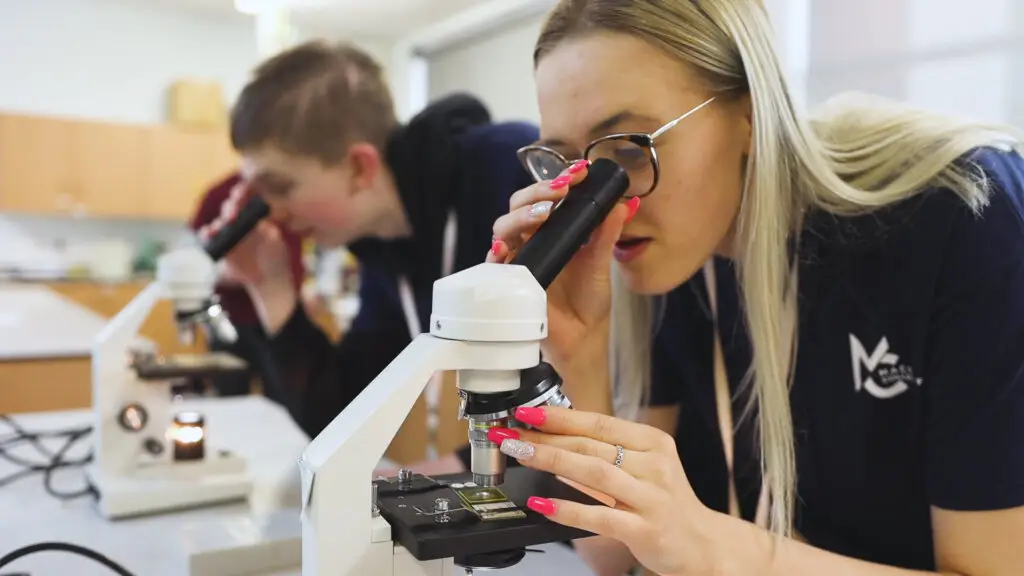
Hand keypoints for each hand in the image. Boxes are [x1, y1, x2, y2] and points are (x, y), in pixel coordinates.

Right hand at [197, 181, 291, 288]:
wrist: (269, 280)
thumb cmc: (276, 259)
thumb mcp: (276, 243)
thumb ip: (268, 232)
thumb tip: (260, 222)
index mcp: (254, 218)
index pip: (244, 200)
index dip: (240, 194)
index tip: (240, 193)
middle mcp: (239, 224)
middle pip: (229, 209)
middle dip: (229, 208)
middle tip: (233, 216)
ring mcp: (229, 236)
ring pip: (217, 223)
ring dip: (217, 223)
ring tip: (219, 228)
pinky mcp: (221, 249)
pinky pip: (209, 239)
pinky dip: (206, 235)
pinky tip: (209, 234)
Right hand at [487, 160, 639, 370]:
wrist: (582, 338)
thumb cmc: (587, 301)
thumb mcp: (600, 263)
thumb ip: (607, 234)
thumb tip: (623, 203)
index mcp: (551, 231)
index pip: (545, 197)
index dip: (557, 181)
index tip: (578, 173)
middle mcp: (530, 241)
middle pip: (519, 205)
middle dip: (536, 192)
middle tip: (560, 189)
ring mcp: (518, 260)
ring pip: (503, 228)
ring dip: (520, 216)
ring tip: (543, 214)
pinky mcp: (508, 284)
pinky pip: (494, 265)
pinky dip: (497, 253)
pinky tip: (505, 247)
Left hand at [488, 406, 720, 575]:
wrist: (702, 544)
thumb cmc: (665, 503)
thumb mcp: (645, 467)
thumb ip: (609, 451)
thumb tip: (556, 434)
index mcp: (652, 443)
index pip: (599, 423)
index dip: (560, 416)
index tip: (528, 412)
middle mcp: (655, 465)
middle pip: (591, 446)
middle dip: (545, 439)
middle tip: (512, 435)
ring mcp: (652, 497)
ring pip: (594, 473)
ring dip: (552, 462)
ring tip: (521, 456)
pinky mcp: (646, 529)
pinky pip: (600, 516)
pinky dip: (568, 508)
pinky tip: (543, 504)